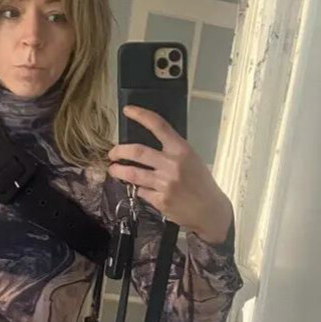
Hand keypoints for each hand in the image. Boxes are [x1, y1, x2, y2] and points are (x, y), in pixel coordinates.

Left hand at [107, 106, 233, 244]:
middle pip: (137, 152)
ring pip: (132, 174)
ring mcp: (165, 183)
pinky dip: (138, 189)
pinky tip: (141, 189)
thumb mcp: (191, 160)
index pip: (159, 126)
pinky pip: (140, 191)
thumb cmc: (200, 183)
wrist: (210, 210)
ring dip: (118, 171)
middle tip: (112, 153)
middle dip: (119, 151)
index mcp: (182, 150)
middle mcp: (172, 164)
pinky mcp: (160, 200)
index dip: (141, 115)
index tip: (127, 110)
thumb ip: (171, 152)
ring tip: (113, 170)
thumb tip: (143, 149)